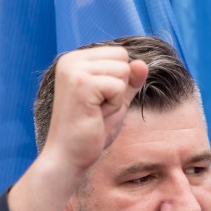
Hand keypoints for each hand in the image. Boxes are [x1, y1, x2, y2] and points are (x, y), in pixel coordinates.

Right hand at [40, 46, 148, 174]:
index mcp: (75, 60)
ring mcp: (73, 70)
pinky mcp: (80, 83)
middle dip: (119, 86)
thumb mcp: (116, 101)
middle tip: (97, 109)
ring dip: (116, 97)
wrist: (68, 157)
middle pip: (122, 57)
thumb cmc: (90, 132)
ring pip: (123, 70)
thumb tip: (142, 63)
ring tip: (95, 112)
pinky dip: (114, 105)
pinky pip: (118, 87)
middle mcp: (70, 60)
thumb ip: (129, 81)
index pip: (119, 53)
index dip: (118, 81)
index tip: (96, 101)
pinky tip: (95, 116)